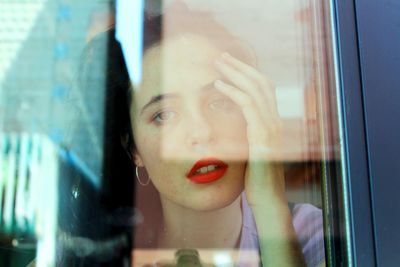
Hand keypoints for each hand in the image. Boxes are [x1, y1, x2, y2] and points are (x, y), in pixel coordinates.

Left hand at [214, 52, 305, 266]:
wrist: (267, 198)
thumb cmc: (257, 177)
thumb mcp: (252, 151)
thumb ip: (247, 135)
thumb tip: (235, 125)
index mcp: (273, 122)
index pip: (264, 89)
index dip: (248, 73)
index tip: (231, 65)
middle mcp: (275, 120)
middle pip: (261, 82)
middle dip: (241, 66)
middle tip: (222, 56)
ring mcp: (271, 127)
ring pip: (255, 89)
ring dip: (235, 73)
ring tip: (218, 63)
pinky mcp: (263, 136)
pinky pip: (248, 105)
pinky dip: (233, 91)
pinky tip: (218, 85)